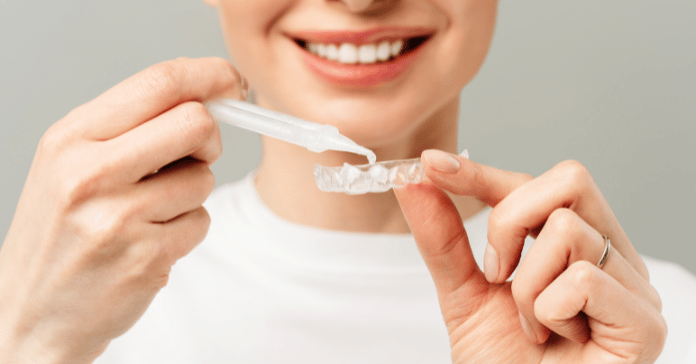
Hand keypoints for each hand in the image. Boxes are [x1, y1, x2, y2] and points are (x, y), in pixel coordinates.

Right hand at [0, 57, 246, 362]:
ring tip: (148, 214)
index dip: (210, 75)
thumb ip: (132, 125)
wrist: (30, 313)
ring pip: (204, 178)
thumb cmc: (60, 232)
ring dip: (190, 194)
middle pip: (196, 123)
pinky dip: (186, 229)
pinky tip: (149, 242)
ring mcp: (118, 219)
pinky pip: (201, 221)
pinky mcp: (146, 258)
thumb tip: (207, 93)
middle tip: (195, 155)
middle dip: (209, 139)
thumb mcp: (72, 163)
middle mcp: (90, 174)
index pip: (160, 82)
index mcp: (71, 138)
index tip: (232, 82)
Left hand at [394, 150, 666, 362]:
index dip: (482, 172)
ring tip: (530, 325)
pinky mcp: (645, 324)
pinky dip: (548, 311)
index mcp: (575, 245)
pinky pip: (584, 278)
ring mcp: (634, 288)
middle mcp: (612, 257)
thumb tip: (414, 181)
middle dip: (508, 221)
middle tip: (494, 272)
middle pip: (569, 180)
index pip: (535, 185)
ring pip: (568, 230)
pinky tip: (555, 340)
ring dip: (524, 287)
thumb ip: (443, 238)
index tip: (433, 164)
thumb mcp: (463, 294)